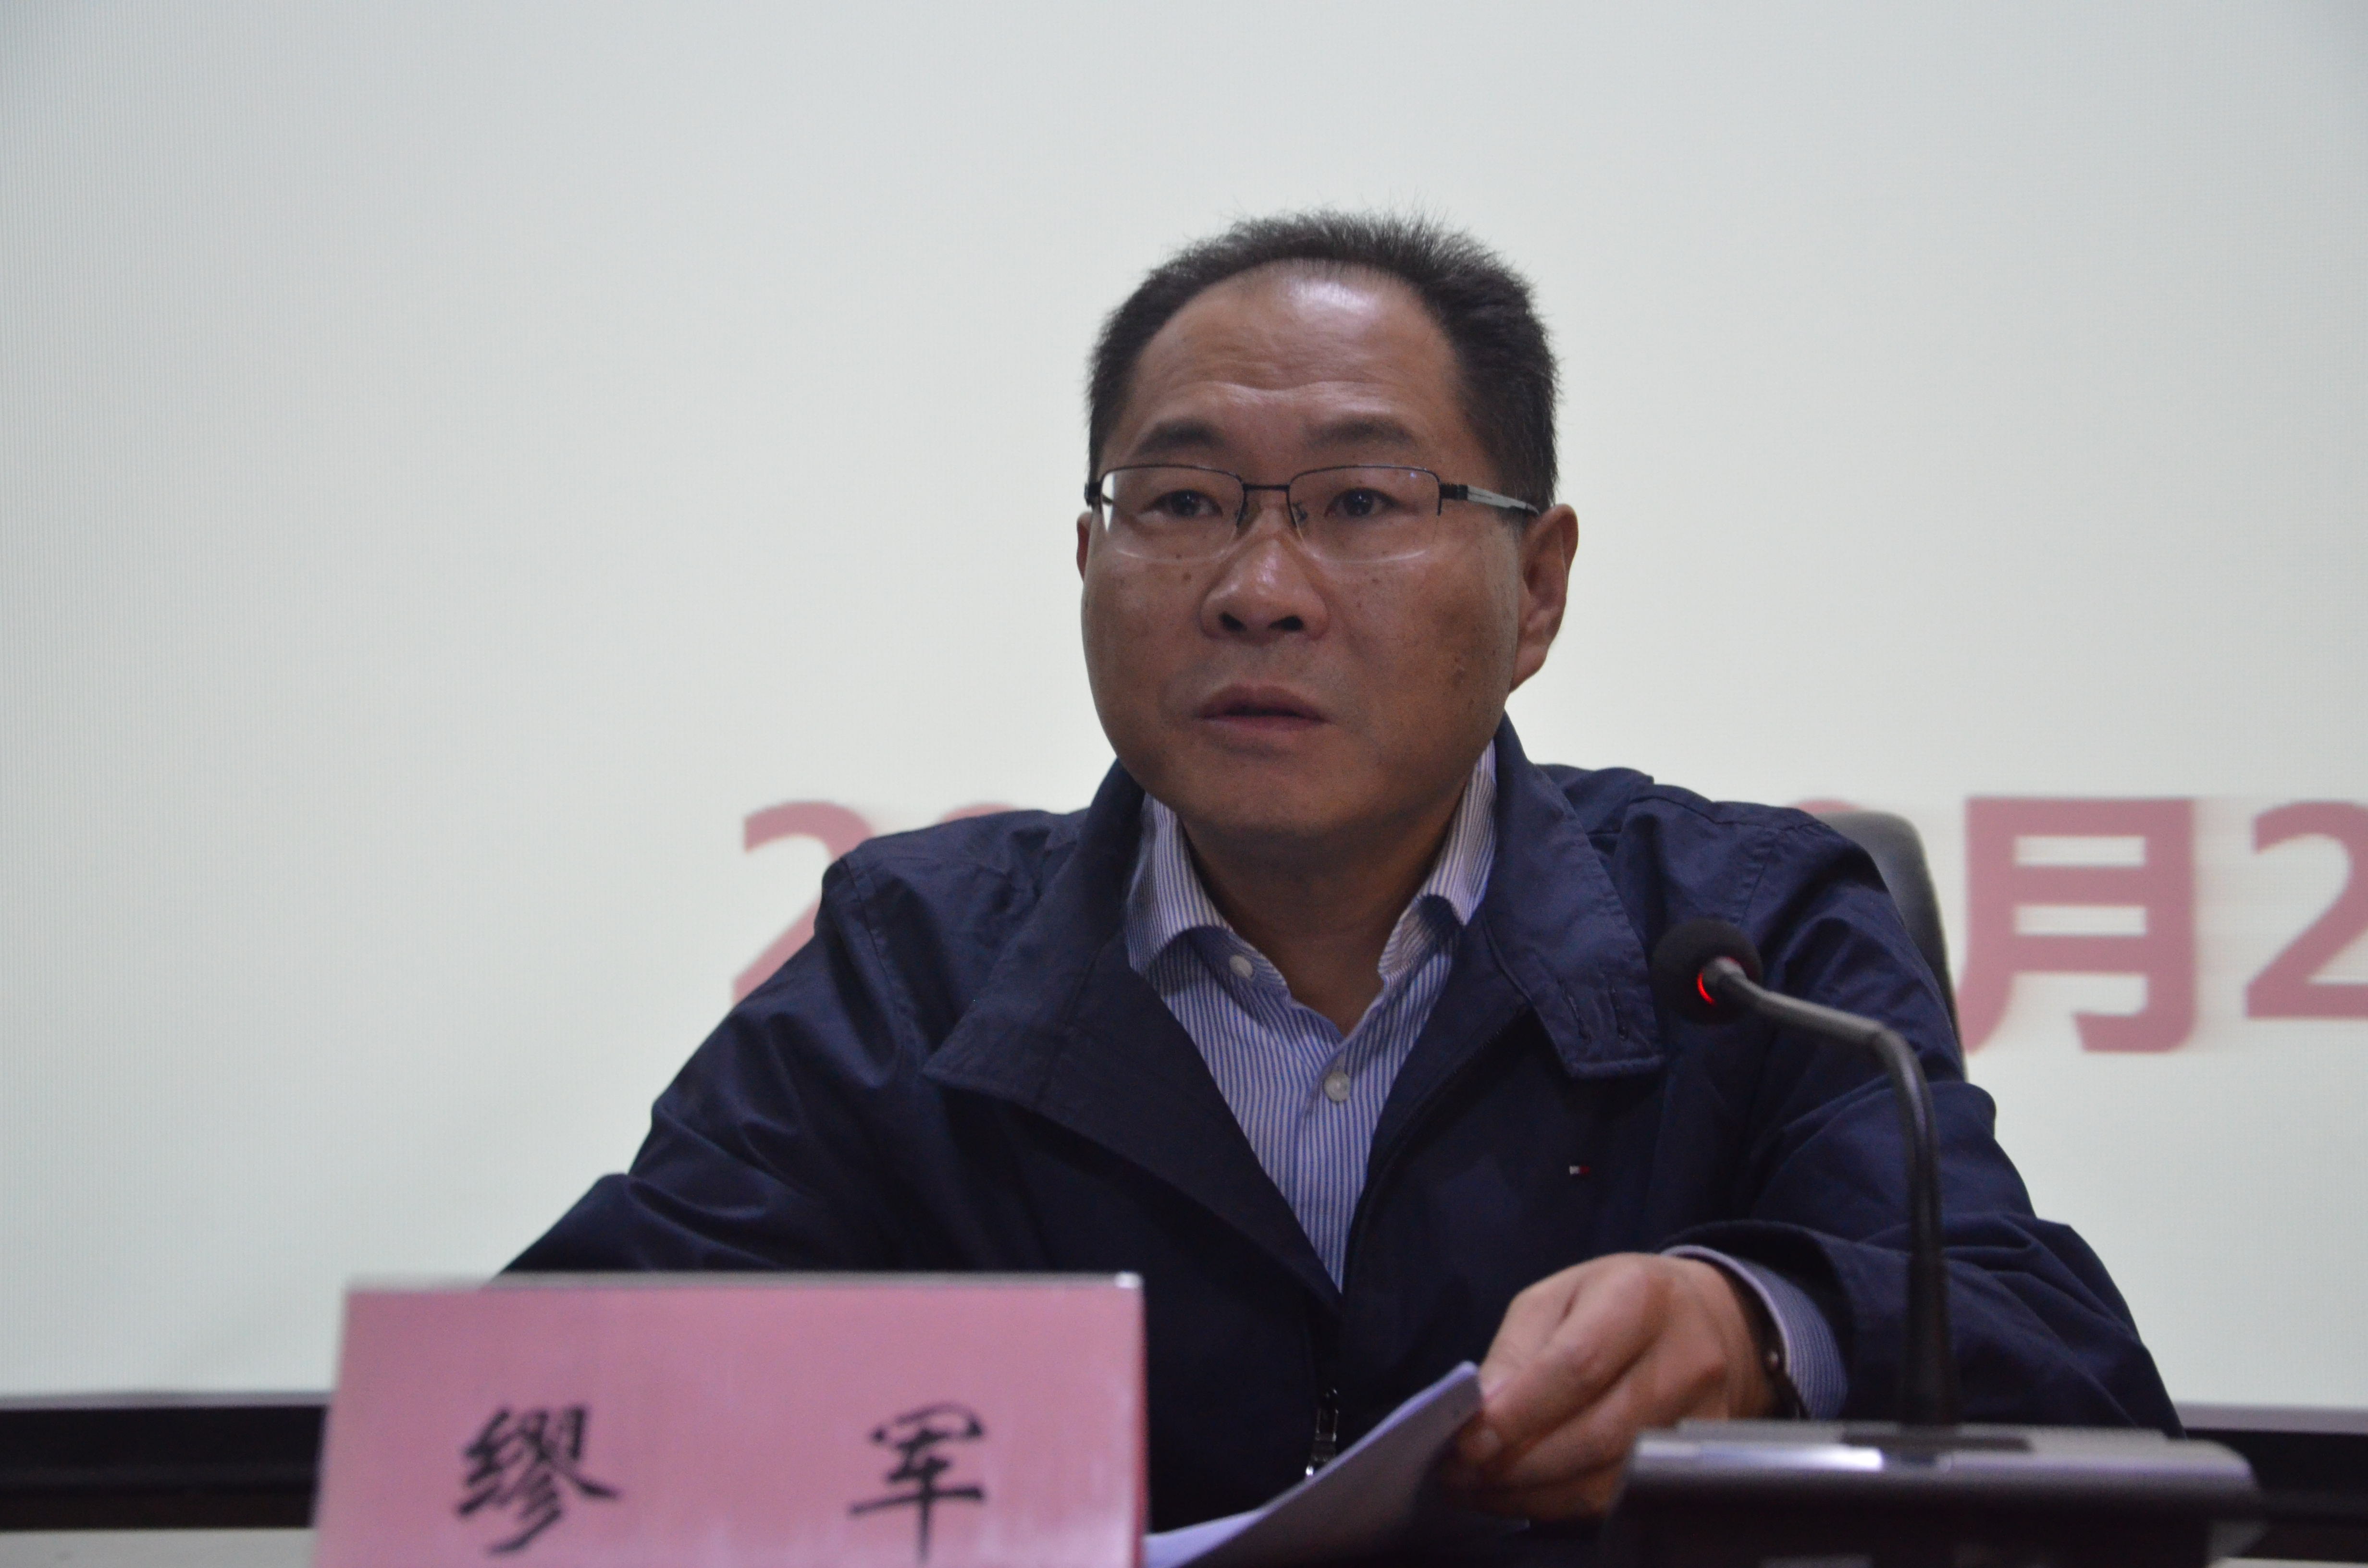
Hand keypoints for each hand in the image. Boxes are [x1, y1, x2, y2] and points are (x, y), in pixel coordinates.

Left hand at [1443, 1254, 1774, 1519]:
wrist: (1701, 1319)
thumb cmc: (1612, 1302)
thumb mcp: (1554, 1297)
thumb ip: (1517, 1351)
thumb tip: (1482, 1413)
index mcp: (1639, 1298)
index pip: (1578, 1366)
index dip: (1520, 1412)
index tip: (1468, 1441)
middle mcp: (1684, 1359)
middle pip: (1598, 1433)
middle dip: (1519, 1463)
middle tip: (1461, 1475)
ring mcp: (1699, 1416)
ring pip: (1609, 1477)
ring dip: (1534, 1493)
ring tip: (1481, 1489)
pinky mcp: (1697, 1459)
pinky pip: (1623, 1496)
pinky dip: (1564, 1503)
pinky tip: (1524, 1494)